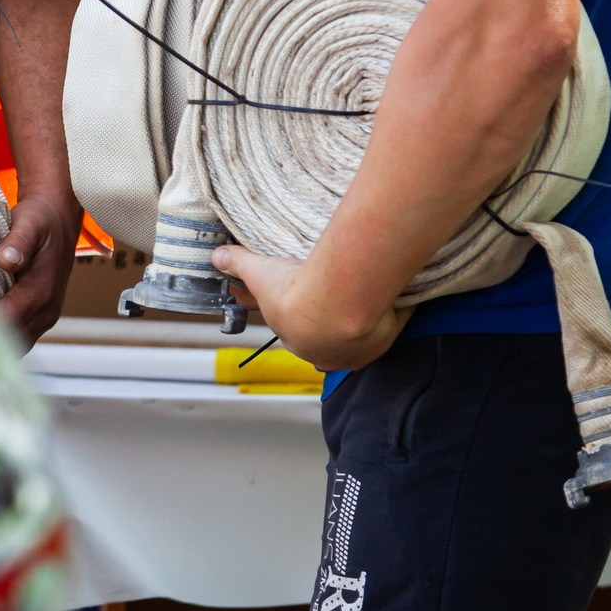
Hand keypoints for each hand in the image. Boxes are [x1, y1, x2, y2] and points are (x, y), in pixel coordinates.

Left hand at [0, 189, 79, 342]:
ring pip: (13, 344)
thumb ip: (19, 242)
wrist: (60, 219)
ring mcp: (43, 316)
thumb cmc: (42, 220)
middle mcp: (45, 310)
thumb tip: (7, 260)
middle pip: (10, 339)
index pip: (9, 316)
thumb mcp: (30, 223)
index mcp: (42, 290)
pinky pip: (16, 337)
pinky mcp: (37, 316)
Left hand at [212, 244, 405, 370]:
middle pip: (329, 337)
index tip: (306, 298)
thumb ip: (238, 264)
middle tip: (338, 295)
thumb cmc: (296, 291)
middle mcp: (327, 353)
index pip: (296, 330)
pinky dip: (391, 316)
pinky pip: (388, 329)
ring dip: (363, 321)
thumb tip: (217, 257)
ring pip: (360, 337)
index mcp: (296, 340)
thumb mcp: (259, 272)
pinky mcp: (383, 342)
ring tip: (368, 297)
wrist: (337, 303)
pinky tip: (394, 298)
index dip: (299, 314)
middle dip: (332, 320)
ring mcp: (357, 352)